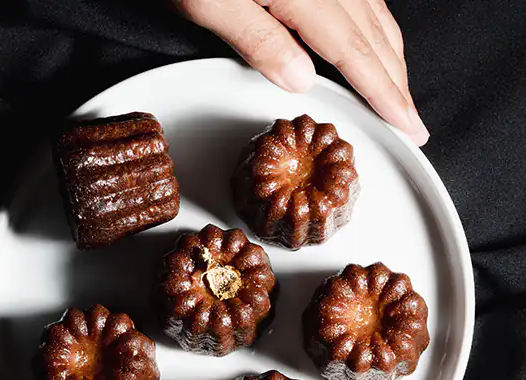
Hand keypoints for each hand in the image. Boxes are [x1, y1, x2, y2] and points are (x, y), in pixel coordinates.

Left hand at [174, 0, 428, 145]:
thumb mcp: (209, 1)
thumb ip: (258, 40)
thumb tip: (301, 80)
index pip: (356, 54)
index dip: (384, 93)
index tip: (407, 125)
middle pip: (375, 35)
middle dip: (398, 82)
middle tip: (414, 121)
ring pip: (373, 13)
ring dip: (390, 56)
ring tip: (399, 90)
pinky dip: (375, 25)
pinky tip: (373, 39)